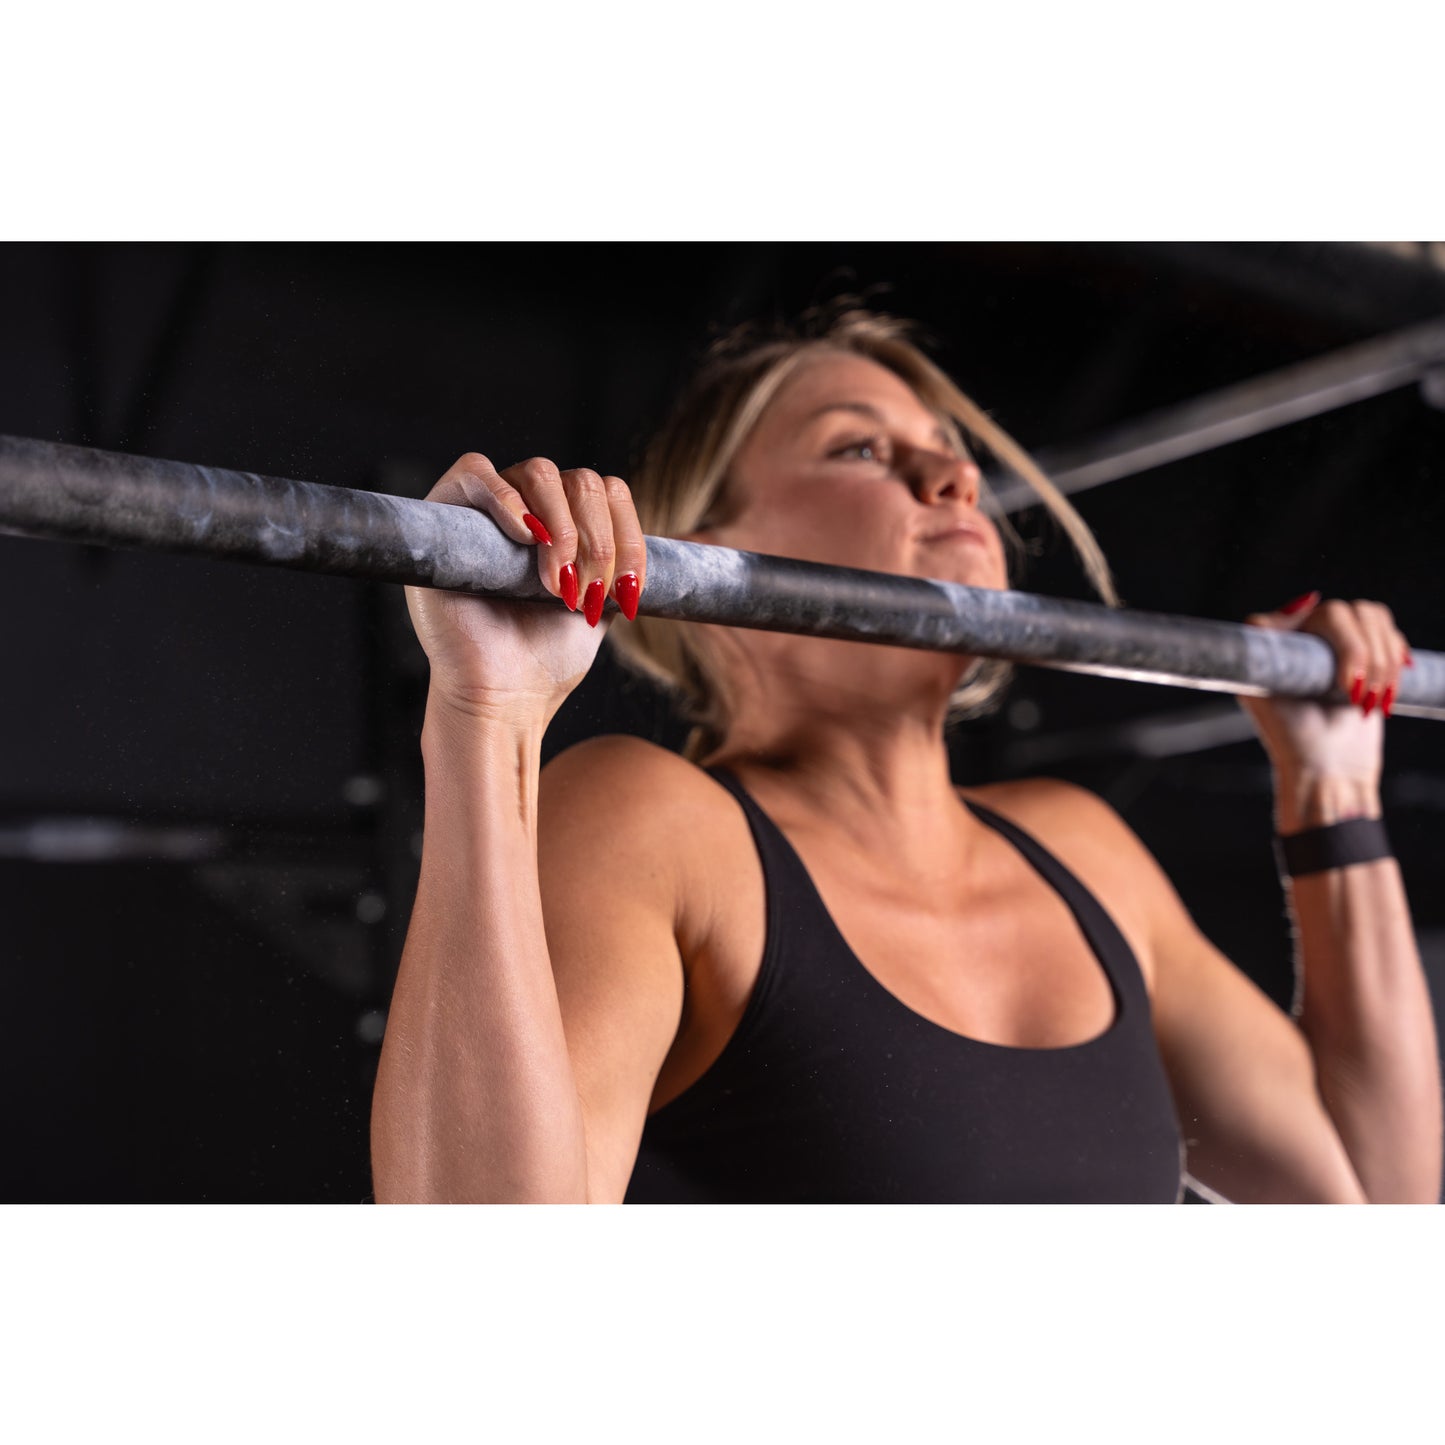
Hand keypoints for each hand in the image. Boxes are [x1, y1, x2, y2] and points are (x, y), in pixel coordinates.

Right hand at [404, 453, 645, 726]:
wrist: (502, 697)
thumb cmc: (546, 657)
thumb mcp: (602, 603)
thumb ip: (618, 561)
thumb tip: (643, 539)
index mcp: (566, 526)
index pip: (609, 493)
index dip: (628, 537)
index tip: (629, 592)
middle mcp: (527, 510)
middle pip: (581, 481)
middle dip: (596, 542)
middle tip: (586, 596)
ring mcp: (485, 510)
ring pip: (539, 472)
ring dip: (562, 529)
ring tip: (556, 586)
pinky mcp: (444, 516)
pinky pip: (475, 470)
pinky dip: (505, 498)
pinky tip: (525, 537)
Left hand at [1239, 591, 1411, 782]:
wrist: (1326, 768)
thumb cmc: (1290, 735)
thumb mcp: (1263, 688)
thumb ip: (1268, 639)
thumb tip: (1310, 596)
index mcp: (1279, 637)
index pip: (1322, 612)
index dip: (1344, 645)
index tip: (1345, 684)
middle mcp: (1307, 634)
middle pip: (1352, 612)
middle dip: (1362, 657)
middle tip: (1356, 698)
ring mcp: (1338, 643)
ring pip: (1375, 619)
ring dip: (1382, 663)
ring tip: (1368, 702)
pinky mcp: (1367, 656)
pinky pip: (1391, 636)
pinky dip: (1395, 662)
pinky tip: (1388, 691)